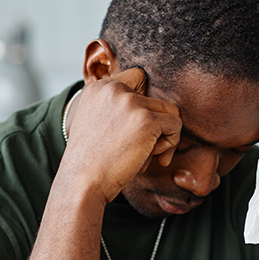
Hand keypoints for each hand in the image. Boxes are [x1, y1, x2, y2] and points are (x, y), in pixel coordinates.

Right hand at [61, 67, 181, 202]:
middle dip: (156, 124)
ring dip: (164, 135)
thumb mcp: (97, 124)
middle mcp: (113, 89)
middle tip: (144, 149)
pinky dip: (171, 144)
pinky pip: (176, 125)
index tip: (137, 128)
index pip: (138, 77)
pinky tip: (155, 159)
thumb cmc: (92, 162)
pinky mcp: (147, 120)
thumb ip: (117, 109)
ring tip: (149, 155)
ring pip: (170, 111)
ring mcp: (131, 103)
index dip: (144, 103)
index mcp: (99, 88)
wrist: (82, 182)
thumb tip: (155, 111)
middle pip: (156, 98)